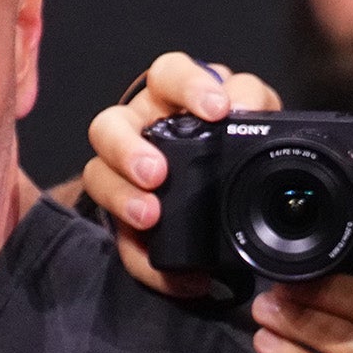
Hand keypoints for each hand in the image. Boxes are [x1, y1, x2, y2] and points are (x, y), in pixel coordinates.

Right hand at [82, 51, 283, 296]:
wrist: (230, 198)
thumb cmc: (233, 141)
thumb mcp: (251, 116)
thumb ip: (254, 103)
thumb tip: (249, 106)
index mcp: (172, 98)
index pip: (167, 74)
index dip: (187, 86)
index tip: (217, 110)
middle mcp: (138, 131)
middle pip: (109, 126)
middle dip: (128, 149)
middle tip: (156, 172)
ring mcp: (124, 178)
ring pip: (97, 176)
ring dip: (120, 196)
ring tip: (148, 217)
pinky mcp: (126, 224)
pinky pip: (125, 244)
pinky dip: (149, 263)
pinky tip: (184, 277)